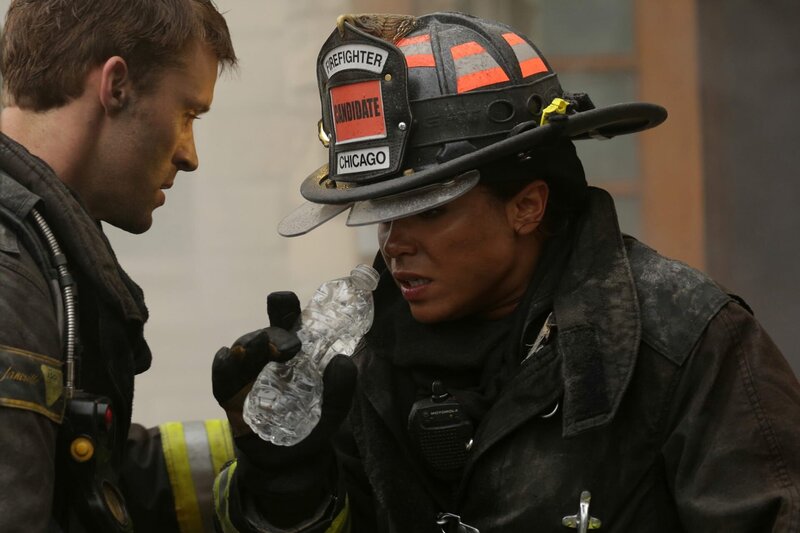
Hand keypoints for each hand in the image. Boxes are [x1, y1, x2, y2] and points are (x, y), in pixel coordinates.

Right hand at [211, 291, 356, 521]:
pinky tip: (227, 358)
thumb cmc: (311, 425)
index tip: (284, 300)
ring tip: (259, 347)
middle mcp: (267, 358)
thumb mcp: (334, 409)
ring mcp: (246, 376)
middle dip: (273, 333)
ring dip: (250, 346)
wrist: (290, 463)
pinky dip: (222, 367)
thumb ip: (341, 388)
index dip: (282, 306)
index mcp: (292, 351)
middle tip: (291, 346)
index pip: (286, 320)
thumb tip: (343, 361)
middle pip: (263, 334)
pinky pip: (221, 378)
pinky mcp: (230, 397)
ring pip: (241, 351)